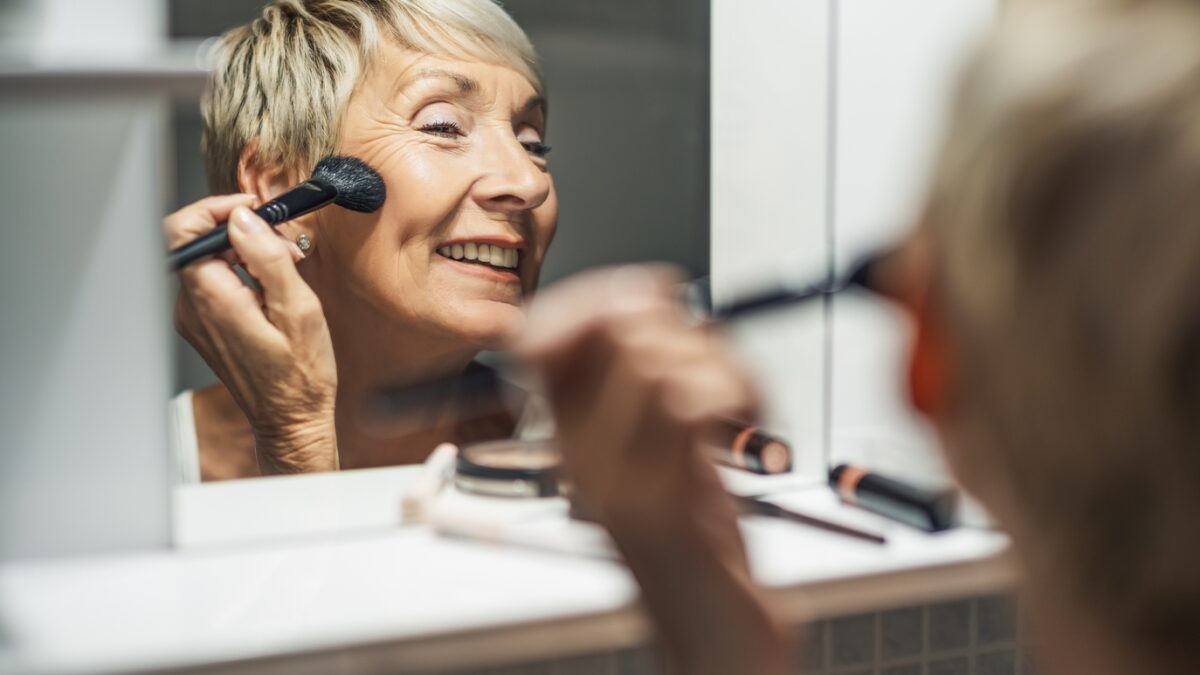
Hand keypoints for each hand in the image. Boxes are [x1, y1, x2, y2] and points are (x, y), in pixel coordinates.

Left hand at [166, 195, 337, 474]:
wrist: (290, 419)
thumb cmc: (300, 374)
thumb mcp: (298, 309)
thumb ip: (267, 258)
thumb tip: (243, 219)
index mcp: (212, 299)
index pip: (182, 230)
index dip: (215, 209)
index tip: (252, 211)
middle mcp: (192, 308)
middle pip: (196, 242)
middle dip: (239, 231)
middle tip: (282, 244)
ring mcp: (193, 319)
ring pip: (205, 260)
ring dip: (242, 252)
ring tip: (284, 269)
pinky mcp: (203, 326)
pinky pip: (211, 282)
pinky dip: (239, 273)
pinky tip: (271, 289)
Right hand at [515, 266, 789, 674]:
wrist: (717, 633)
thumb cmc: (699, 534)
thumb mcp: (666, 439)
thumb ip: (652, 368)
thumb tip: (647, 290)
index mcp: (569, 436)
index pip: (540, 334)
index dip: (598, 297)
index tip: (650, 298)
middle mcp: (579, 457)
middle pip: (614, 332)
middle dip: (685, 329)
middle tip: (714, 367)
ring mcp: (615, 484)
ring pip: (660, 367)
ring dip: (724, 370)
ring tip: (743, 407)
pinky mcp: (661, 508)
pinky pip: (689, 410)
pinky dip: (745, 396)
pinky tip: (756, 424)